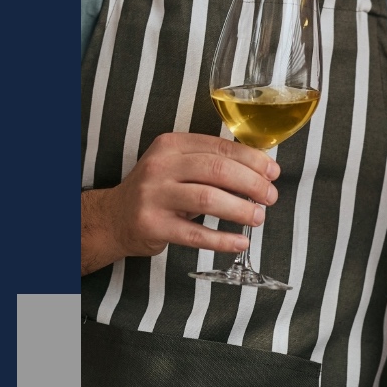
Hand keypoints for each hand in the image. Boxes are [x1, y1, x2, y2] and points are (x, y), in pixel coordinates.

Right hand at [94, 133, 280, 261]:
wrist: (114, 218)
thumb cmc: (156, 192)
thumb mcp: (177, 166)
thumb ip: (210, 164)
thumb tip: (260, 171)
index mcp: (171, 145)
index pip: (219, 147)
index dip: (251, 159)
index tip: (272, 172)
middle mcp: (160, 167)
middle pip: (217, 170)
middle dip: (251, 184)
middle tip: (270, 196)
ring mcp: (154, 196)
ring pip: (208, 199)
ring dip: (240, 209)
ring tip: (258, 217)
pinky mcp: (153, 225)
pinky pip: (194, 234)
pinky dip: (221, 239)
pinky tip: (239, 241)